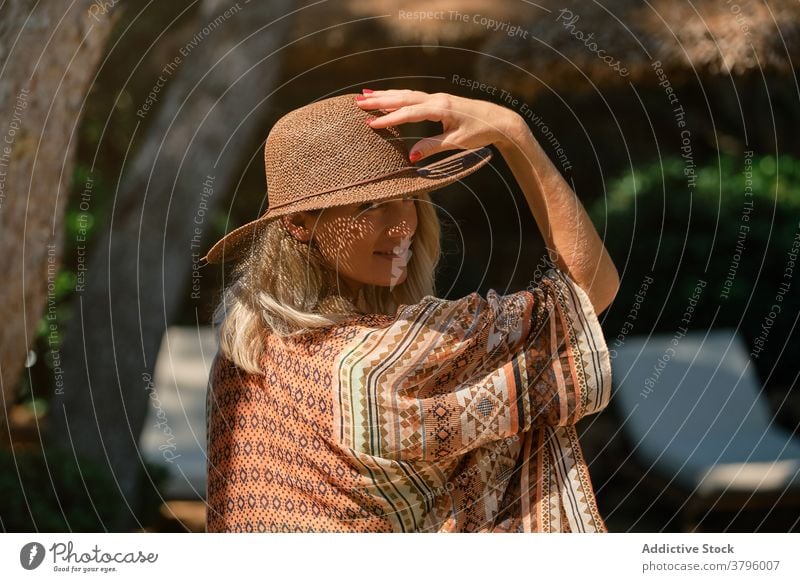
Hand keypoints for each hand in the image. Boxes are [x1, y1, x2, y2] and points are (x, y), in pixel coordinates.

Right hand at [355, 89, 524, 161]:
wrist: (499, 120)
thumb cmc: (479, 132)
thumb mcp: (456, 142)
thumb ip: (432, 147)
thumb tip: (410, 157)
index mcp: (440, 109)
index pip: (409, 113)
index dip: (389, 119)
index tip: (371, 124)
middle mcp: (436, 99)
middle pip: (403, 98)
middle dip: (380, 100)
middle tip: (358, 102)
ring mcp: (437, 98)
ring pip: (406, 94)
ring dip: (386, 95)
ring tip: (365, 95)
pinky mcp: (438, 100)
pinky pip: (413, 96)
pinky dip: (398, 95)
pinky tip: (387, 96)